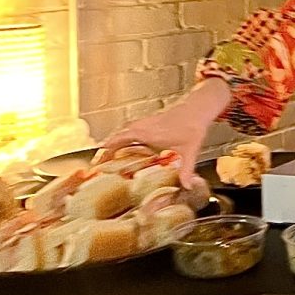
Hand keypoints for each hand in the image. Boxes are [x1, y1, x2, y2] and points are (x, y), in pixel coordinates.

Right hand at [97, 80, 231, 186]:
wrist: (198, 108)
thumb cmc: (193, 126)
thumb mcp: (190, 151)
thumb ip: (186, 169)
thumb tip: (187, 186)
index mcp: (146, 134)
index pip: (118, 141)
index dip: (105, 151)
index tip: (97, 162)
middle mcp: (142, 127)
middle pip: (116, 138)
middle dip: (105, 150)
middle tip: (97, 164)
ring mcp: (144, 123)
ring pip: (122, 133)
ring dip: (113, 143)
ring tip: (106, 158)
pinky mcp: (149, 122)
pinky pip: (129, 130)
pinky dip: (123, 139)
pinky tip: (126, 148)